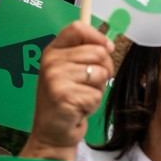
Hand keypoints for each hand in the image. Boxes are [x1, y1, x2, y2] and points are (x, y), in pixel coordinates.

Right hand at [19, 21, 113, 160]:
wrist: (52, 132)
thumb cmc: (68, 100)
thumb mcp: (71, 72)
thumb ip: (86, 54)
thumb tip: (109, 44)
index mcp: (53, 51)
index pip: (77, 27)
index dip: (98, 36)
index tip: (107, 48)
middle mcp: (51, 62)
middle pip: (98, 52)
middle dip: (104, 70)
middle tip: (88, 85)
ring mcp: (55, 78)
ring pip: (101, 73)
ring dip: (98, 89)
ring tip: (81, 97)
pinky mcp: (64, 96)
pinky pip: (97, 94)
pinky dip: (93, 104)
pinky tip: (79, 109)